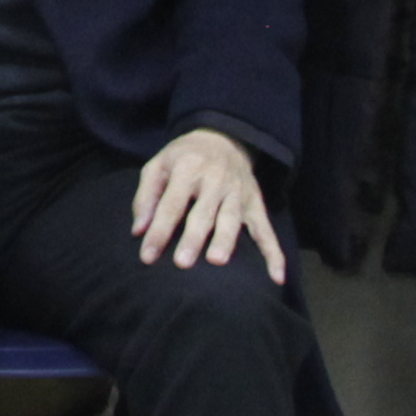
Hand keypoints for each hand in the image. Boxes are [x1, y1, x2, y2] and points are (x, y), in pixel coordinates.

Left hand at [131, 127, 286, 279]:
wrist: (223, 138)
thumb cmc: (184, 158)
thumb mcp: (158, 165)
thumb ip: (146, 197)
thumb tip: (138, 231)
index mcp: (188, 169)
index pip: (171, 204)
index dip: (159, 230)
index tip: (147, 257)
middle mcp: (216, 180)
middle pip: (204, 213)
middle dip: (193, 238)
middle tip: (182, 263)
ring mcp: (239, 193)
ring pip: (232, 219)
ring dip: (225, 240)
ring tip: (217, 261)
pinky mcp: (256, 204)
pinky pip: (267, 230)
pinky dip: (274, 254)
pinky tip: (277, 277)